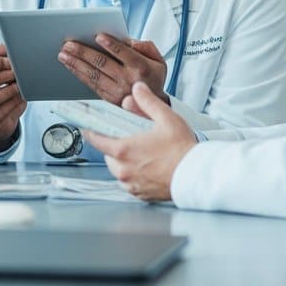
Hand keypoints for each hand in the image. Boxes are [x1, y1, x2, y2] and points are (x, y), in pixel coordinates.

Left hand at [58, 35, 168, 106]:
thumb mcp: (158, 60)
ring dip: (76, 63)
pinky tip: (70, 66)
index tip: (98, 35)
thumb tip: (128, 40)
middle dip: (84, 52)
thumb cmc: (153, 79)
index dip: (111, 44)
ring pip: (93, 75)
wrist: (152, 106)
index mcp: (141, 67)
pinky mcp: (108, 99)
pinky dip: (78, 74)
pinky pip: (91, 85)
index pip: (124, 53)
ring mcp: (117, 91)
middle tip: (69, 44)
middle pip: (103, 63)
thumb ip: (146, 47)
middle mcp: (128, 80)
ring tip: (63, 54)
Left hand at [83, 82, 196, 200]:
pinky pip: (130, 184)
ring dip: (124, 163)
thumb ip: (147, 102)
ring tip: (142, 155)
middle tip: (130, 140)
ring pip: (118, 171)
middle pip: (108, 155)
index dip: (92, 132)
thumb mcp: (165, 118)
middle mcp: (123, 170)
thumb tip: (137, 90)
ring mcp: (131, 184)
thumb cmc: (182, 150)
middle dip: (115, 146)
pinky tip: (148, 168)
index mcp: (123, 150)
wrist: (197, 175)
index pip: (96, 140)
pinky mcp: (141, 195)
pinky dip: (134, 176)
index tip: (89, 129)